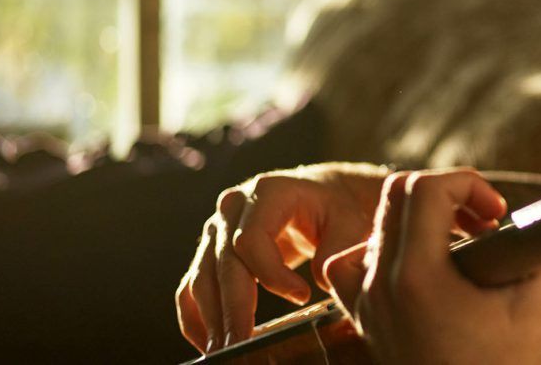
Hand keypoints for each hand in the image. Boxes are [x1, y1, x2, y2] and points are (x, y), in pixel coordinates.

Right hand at [176, 162, 386, 352]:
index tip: (302, 297)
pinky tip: (207, 344)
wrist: (319, 196)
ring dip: (212, 319)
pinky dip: (195, 317)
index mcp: (268, 192)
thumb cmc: (336, 210)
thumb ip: (339, 247)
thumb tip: (319, 282)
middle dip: (233, 308)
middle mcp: (233, 208)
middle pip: (224, 263)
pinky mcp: (210, 253)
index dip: (272, 274)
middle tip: (243, 345)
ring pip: (202, 278)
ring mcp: (217, 230)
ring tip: (226, 352)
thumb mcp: (349, 221)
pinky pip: (191, 287)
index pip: (251, 239)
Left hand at [325, 169, 540, 364]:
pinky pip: (351, 265)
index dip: (468, 184)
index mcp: (417, 277)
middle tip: (485, 222)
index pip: (426, 189)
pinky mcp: (365, 319)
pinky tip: (420, 267)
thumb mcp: (539, 311)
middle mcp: (380, 285)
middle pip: (396, 194)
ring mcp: (366, 303)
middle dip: (447, 195)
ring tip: (458, 243)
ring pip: (375, 225)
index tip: (497, 212)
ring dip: (417, 219)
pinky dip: (384, 252)